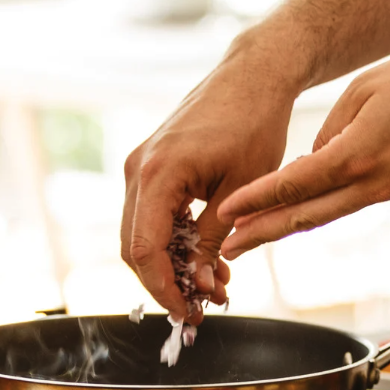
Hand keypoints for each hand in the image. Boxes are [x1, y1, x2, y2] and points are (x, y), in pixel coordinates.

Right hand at [121, 45, 304, 318]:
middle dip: (165, 284)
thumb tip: (201, 285)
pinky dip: (174, 242)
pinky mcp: (152, 166)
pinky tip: (206, 259)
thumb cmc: (255, 123)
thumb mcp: (242, 190)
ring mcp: (141, 166)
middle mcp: (138, 169)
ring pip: (141, 234)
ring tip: (214, 286)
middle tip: (201, 308)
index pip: (144, 249)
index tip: (189, 314)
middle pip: (134, 247)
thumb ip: (215, 239)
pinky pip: (151, 215)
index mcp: (158, 173)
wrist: (254, 76)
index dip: (163, 289)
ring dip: (171, 265)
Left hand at [216, 46, 389, 257]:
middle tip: (227, 248)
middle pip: (304, 216)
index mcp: (358, 155)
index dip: (256, 201)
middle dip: (262, 234)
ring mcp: (388, 191)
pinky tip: (299, 212)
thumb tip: (312, 156)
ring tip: (253, 238)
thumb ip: (331, 125)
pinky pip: (350, 204)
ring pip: (326, 215)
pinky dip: (319, 211)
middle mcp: (372, 183)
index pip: (295, 184)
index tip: (226, 213)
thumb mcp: (367, 87)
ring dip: (287, 228)